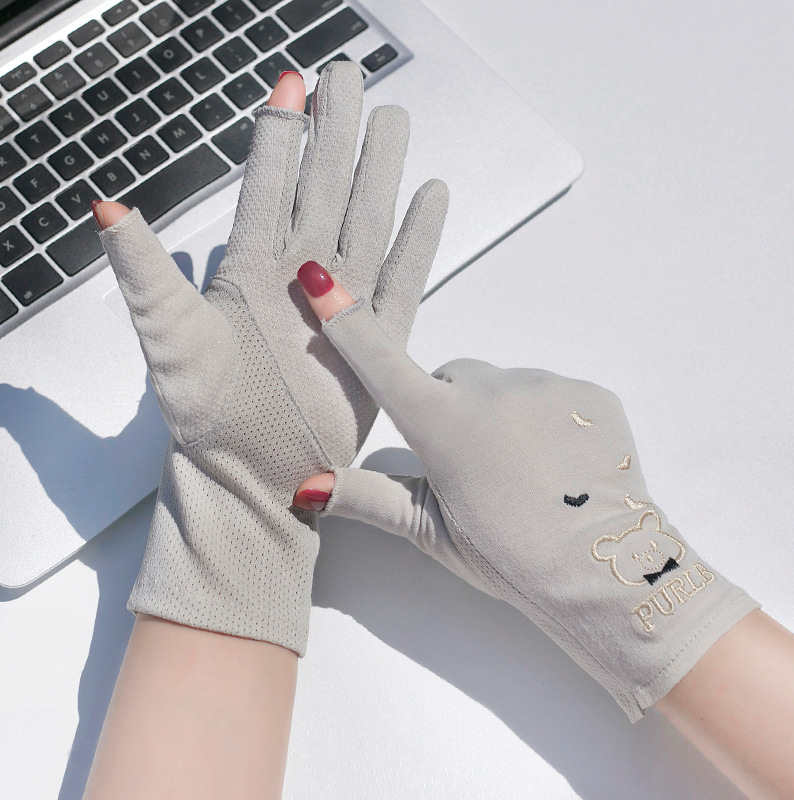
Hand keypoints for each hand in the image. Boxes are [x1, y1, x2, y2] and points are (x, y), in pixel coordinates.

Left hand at [95, 63, 448, 652]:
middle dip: (338, 132)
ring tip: (395, 123)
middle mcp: (301, 278)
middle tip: (349, 78)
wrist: (254, 474)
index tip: (290, 84)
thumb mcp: (169, 341)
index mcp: (252, 269)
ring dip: (382, 172)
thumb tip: (107, 208)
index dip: (280, 134)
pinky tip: (431, 199)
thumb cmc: (208, 414)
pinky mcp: (377, 340)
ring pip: (368, 221)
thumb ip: (145, 276)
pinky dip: (419, 239)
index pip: (269, 184)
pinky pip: (404, 278)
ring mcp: (343, 305)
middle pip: (325, 188)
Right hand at [292, 265, 757, 718]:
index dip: (345, 321)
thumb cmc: (511, 560)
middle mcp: (492, 390)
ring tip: (523, 472)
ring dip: (501, 415)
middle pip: (451, 379)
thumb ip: (368, 498)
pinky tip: (559, 463)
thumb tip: (305, 487)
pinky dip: (546, 418)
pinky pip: (550, 393)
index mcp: (443, 426)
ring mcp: (545, 386)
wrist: (608, 575)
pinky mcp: (589, 392)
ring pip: (504, 387)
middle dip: (448, 408)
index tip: (318, 277)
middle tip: (470, 466)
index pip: (380, 361)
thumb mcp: (432, 532)